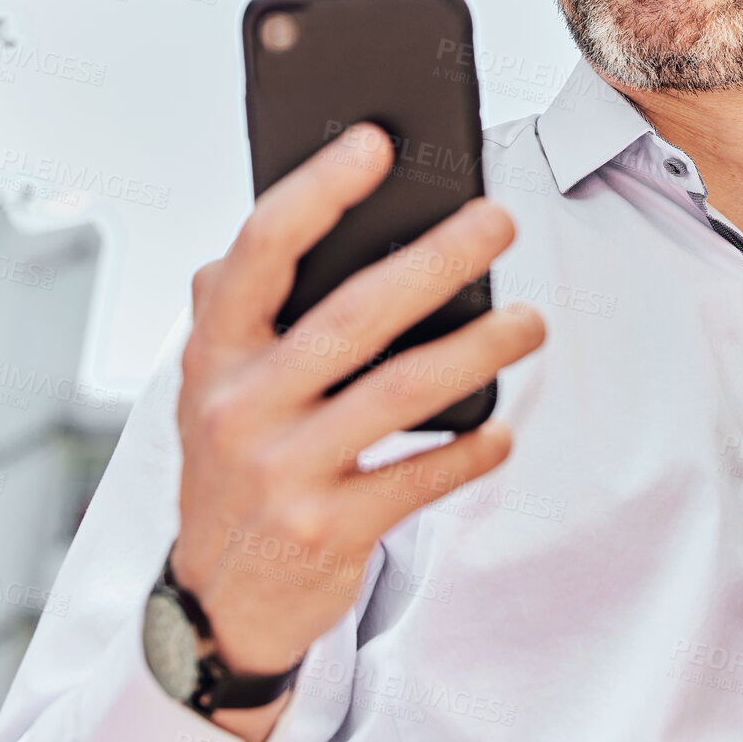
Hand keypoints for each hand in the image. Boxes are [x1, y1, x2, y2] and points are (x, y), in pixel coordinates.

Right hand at [172, 120, 545, 679]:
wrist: (219, 598)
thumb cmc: (234, 461)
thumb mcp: (212, 382)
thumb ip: (238, 304)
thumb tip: (295, 208)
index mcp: (213, 352)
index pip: (260, 252)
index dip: (318, 192)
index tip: (376, 143)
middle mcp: (239, 406)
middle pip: (351, 315)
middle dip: (435, 260)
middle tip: (496, 220)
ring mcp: (282, 472)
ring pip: (400, 391)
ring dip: (478, 348)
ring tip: (530, 322)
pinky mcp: (327, 530)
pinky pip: (419, 477)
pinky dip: (469, 449)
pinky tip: (503, 429)